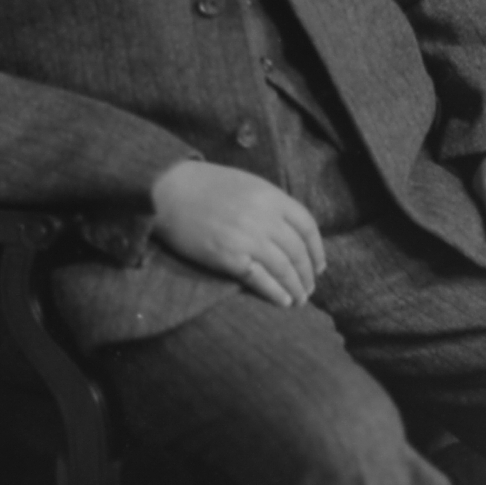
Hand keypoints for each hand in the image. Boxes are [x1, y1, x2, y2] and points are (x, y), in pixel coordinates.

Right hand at [151, 159, 325, 307]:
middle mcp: (264, 217)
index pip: (307, 226)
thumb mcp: (245, 183)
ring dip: (295, 288)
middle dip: (307, 274)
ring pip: (283, 269)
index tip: (319, 266)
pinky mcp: (229, 257)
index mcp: (270, 195)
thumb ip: (269, 203)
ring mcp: (247, 238)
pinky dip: (275, 293)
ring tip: (298, 300)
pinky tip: (282, 301)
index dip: (317, 250)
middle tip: (309, 288)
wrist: (167, 189)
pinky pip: (261, 280)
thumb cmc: (203, 185)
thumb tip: (288, 231)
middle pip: (298, 252)